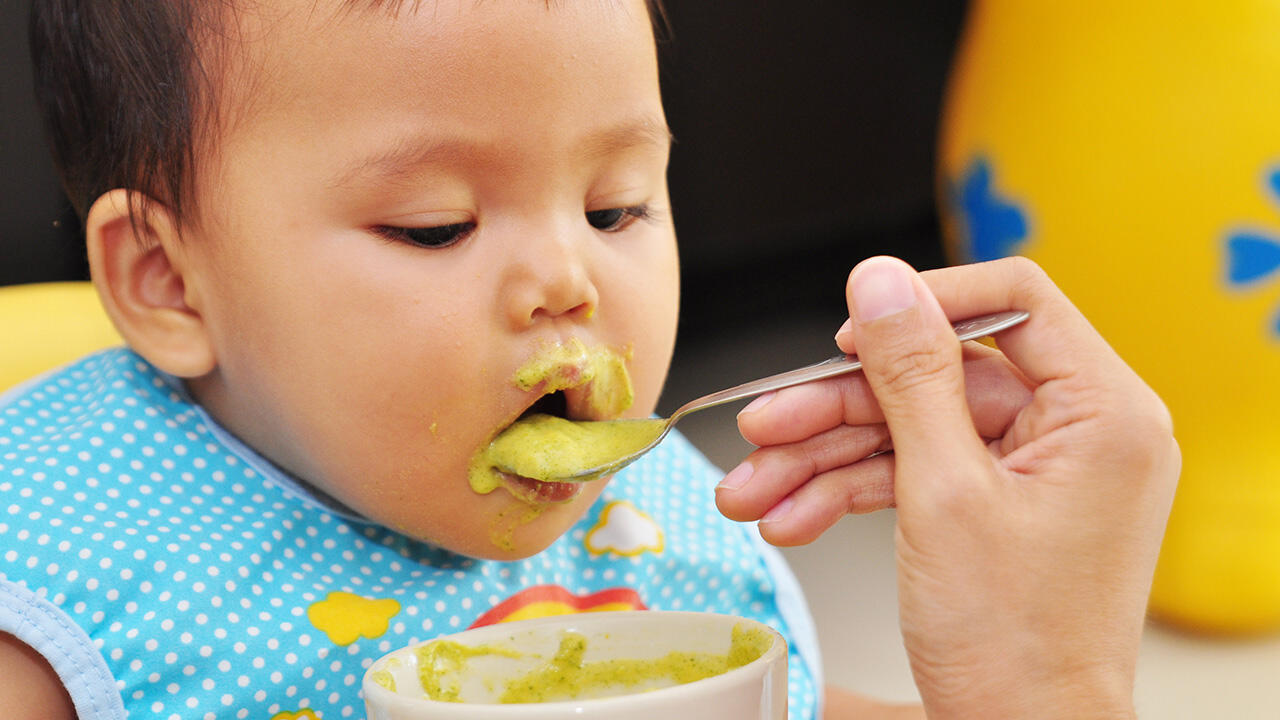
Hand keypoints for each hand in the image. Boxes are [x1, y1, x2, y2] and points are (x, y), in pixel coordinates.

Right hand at [716, 256, 1179, 717]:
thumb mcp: (944, 492)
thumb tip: (880, 280)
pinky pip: (914, 472)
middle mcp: (1075, 432)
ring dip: (824, 460)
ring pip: (911, 427)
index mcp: (1100, 412)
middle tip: (763, 427)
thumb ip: (909, 375)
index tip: (850, 335)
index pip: (1013, 302)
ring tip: (753, 492)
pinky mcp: (997, 505)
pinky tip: (792, 516)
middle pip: (937, 376)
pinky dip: (850, 492)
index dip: (923, 307)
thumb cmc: (1013, 646)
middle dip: (837, 410)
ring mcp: (1033, 471)